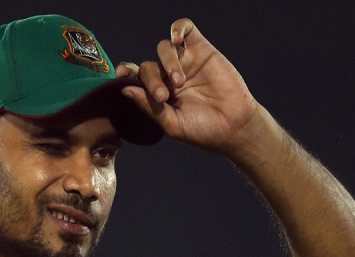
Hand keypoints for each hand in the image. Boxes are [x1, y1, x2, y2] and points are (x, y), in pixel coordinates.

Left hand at [116, 18, 260, 154]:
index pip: (135, 78)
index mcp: (157, 94)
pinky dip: (178, 28)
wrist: (234, 127)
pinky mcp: (202, 50)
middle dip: (151, 80)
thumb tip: (124, 89)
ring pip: (163, 49)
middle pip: (148, 66)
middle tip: (164, 96)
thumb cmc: (202, 130)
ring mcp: (185, 62)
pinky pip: (186, 29)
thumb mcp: (171, 124)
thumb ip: (148, 107)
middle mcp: (168, 76)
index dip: (125, 73)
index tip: (120, 75)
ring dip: (167, 63)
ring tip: (180, 82)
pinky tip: (176, 39)